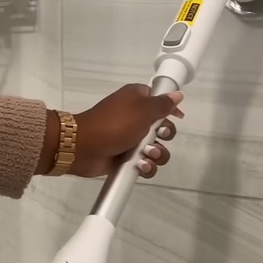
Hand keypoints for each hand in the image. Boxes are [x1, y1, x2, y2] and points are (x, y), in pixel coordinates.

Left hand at [37, 84, 183, 178]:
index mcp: (137, 100)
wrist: (84, 147)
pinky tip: (140, 167)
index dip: (170, 110)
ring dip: (158, 154)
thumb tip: (178, 95)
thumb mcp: (142, 110)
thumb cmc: (115, 123)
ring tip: (147, 155)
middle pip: (162, 128)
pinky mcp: (126, 158)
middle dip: (165, 135)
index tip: (178, 117)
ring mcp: (130, 140)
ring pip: (157, 149)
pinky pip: (145, 164)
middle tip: (157, 137)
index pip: (160, 101)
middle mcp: (136, 118)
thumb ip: (162, 104)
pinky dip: (146, 167)